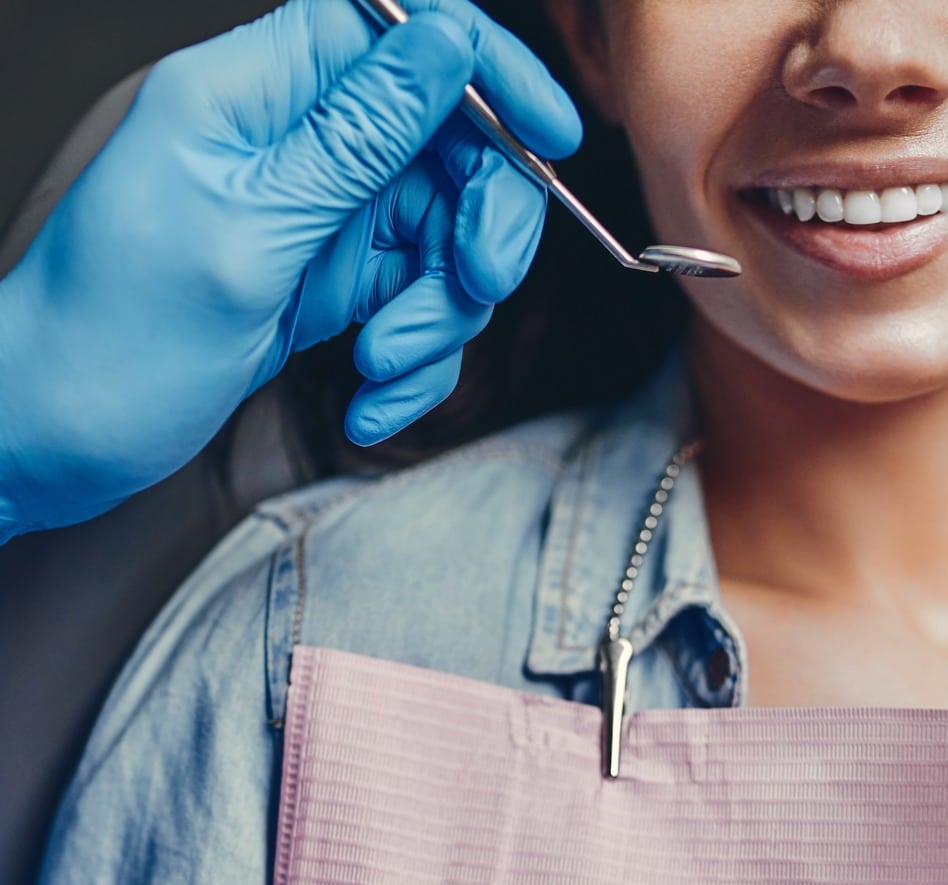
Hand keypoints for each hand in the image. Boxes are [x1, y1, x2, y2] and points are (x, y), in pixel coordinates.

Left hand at [0, 0, 579, 538]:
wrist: (55, 439)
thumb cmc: (111, 335)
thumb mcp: (247, 232)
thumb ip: (358, 135)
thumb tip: (449, 42)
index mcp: (255, 93)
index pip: (400, 30)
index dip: (488, 69)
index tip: (549, 139)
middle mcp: (298, 142)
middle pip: (450, 143)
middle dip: (481, 222)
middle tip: (474, 285)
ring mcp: (322, 213)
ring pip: (446, 235)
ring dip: (439, 314)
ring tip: (383, 365)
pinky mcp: (334, 279)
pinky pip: (419, 302)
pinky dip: (415, 359)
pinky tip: (371, 401)